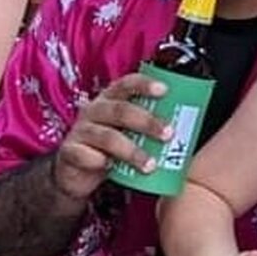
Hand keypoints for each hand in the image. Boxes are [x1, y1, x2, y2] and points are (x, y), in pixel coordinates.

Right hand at [53, 72, 169, 199]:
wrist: (77, 171)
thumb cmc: (111, 147)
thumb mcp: (128, 132)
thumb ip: (147, 126)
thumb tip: (186, 127)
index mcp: (111, 99)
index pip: (127, 84)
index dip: (145, 84)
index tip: (164, 90)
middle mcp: (95, 110)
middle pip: (121, 110)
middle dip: (147, 122)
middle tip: (168, 134)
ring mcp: (81, 130)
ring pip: (108, 137)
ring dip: (132, 151)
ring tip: (150, 165)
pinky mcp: (70, 152)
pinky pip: (85, 155)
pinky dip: (99, 161)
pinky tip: (110, 167)